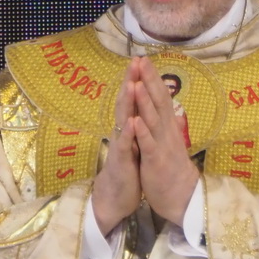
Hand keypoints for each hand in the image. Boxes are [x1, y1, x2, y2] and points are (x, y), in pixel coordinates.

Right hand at [90, 69, 142, 234]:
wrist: (115, 198)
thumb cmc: (127, 169)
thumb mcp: (134, 143)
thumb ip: (135, 125)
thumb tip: (140, 106)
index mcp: (129, 127)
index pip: (133, 99)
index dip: (137, 80)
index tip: (143, 60)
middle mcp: (123, 132)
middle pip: (126, 103)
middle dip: (130, 81)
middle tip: (134, 61)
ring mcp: (121, 146)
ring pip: (123, 120)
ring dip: (127, 102)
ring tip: (132, 83)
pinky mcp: (121, 162)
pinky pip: (124, 146)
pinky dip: (128, 133)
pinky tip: (131, 121)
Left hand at [131, 58, 199, 226]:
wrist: (182, 197)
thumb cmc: (174, 170)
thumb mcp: (173, 145)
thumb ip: (173, 127)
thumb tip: (176, 112)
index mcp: (168, 127)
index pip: (161, 98)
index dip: (153, 79)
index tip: (145, 60)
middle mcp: (167, 132)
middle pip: (158, 102)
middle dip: (149, 81)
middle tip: (141, 60)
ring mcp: (162, 145)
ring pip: (153, 120)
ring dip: (145, 102)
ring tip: (137, 84)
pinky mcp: (156, 161)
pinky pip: (148, 145)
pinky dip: (141, 132)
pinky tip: (134, 120)